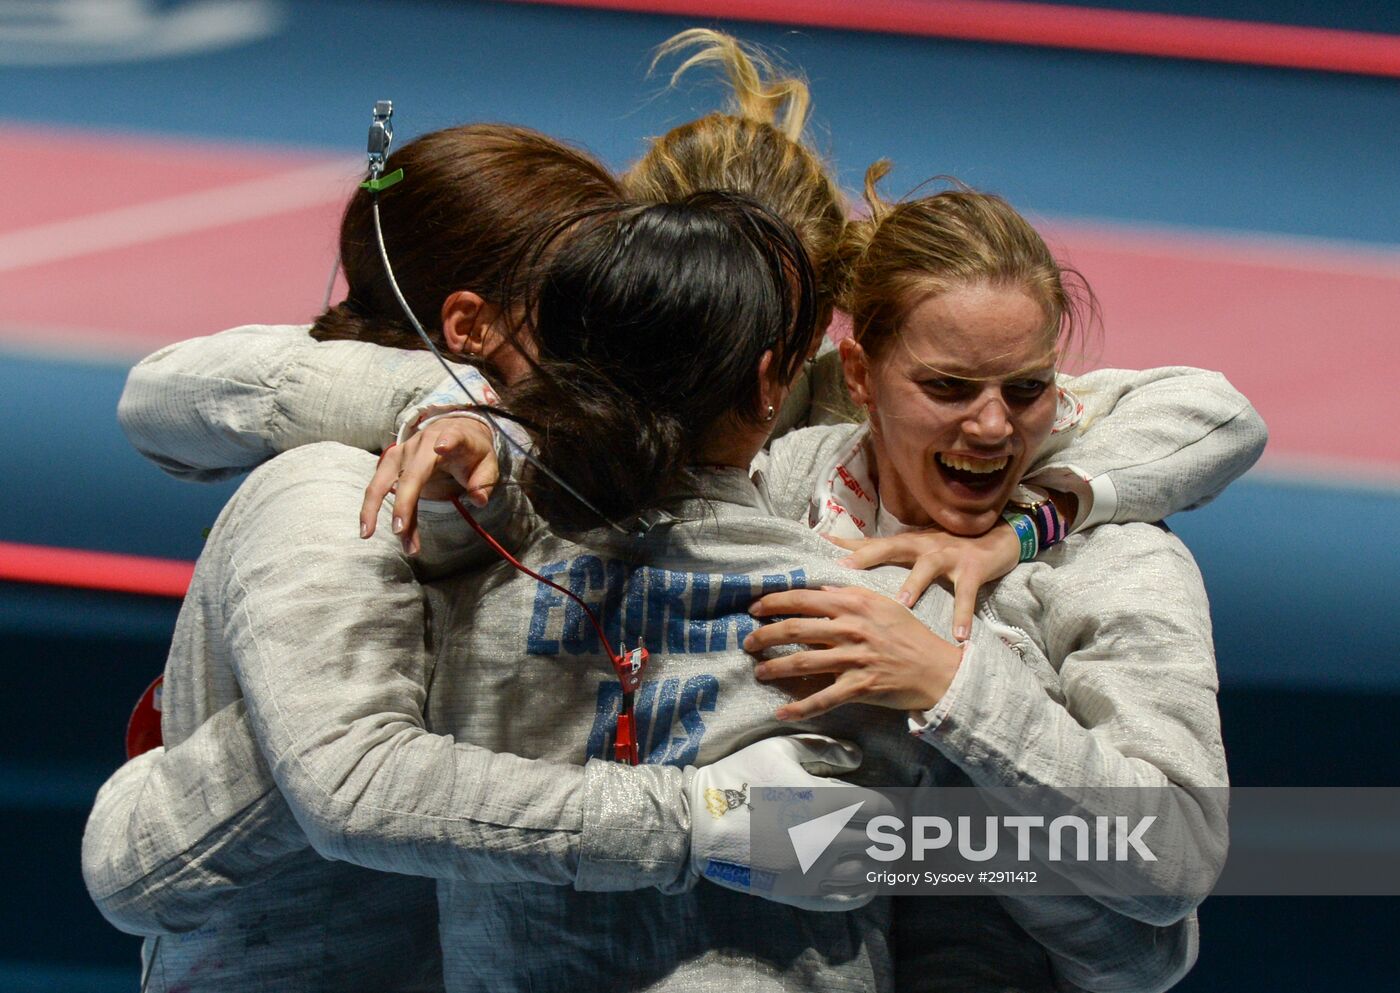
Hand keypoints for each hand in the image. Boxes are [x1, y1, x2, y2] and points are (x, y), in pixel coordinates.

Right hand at [360, 415, 498, 553]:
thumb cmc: (471, 452)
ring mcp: (403, 452)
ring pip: (382, 480)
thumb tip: (479, 500)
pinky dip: (375, 509)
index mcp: (453, 438)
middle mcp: (422, 444)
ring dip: (373, 508)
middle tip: (399, 530)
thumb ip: (484, 481)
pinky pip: (381, 487)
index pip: (451, 438)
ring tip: (367, 534)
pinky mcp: (391, 462)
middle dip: (403, 502)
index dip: (448, 442)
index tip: (442, 447)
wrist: (454, 430)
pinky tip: (369, 529)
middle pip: (410, 474)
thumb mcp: (487, 464)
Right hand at [687, 734, 894, 911]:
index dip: (892, 807)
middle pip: (881, 842)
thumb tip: (858, 758)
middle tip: (892, 830)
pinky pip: (847, 898)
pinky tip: (867, 880)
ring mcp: (814, 871)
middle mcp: (827, 840)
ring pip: (869, 872)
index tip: (891, 806)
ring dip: (879, 861)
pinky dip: (865, 889)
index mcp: (826, 802)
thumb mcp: (780, 749)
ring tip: (878, 853)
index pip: (882, 810)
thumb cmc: (740, 777)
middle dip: (889, 834)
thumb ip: (823, 749)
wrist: (701, 821)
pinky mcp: (800, 893)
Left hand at [745, 585, 962, 719]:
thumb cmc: (909, 635)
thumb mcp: (882, 604)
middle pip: (794, 629)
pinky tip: (780, 712)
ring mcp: (854, 658)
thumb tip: (821, 590)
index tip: (754, 608)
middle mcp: (851, 628)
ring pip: (802, 662)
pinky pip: (822, 699)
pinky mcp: (859, 686)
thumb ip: (850, 595)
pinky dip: (799, 708)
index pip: (803, 598)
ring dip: (774, 668)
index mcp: (853, 603)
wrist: (937, 669)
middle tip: (748, 642)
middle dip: (764, 636)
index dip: (773, 602)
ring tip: (759, 672)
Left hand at [825, 522, 1020, 640]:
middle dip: (865, 557)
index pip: (865, 544)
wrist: (995, 540)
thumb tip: (834, 549)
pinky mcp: (972, 571)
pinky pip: (965, 595)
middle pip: (888, 548)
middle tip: (845, 569)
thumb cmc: (944, 547)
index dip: (842, 547)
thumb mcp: (909, 547)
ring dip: (914, 585)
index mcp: (902, 543)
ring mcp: (946, 557)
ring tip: (902, 604)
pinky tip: (959, 636)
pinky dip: (963, 615)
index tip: (816, 555)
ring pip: (926, 568)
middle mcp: (920, 546)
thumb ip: (874, 550)